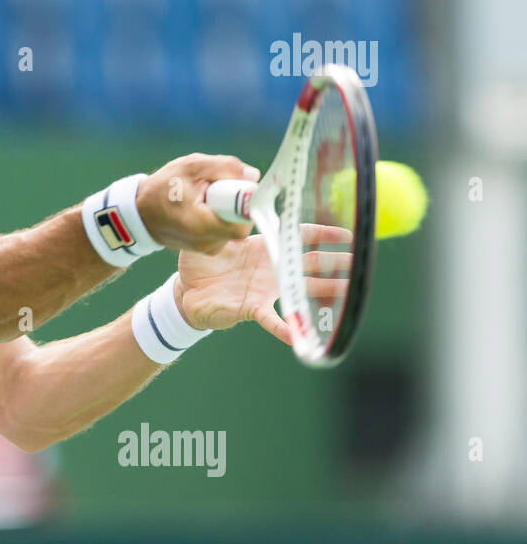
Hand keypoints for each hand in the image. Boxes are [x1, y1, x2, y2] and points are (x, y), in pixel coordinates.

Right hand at [137, 153, 259, 254]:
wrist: (141, 212)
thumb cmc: (163, 188)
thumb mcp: (193, 166)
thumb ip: (226, 167)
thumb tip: (252, 175)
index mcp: (201, 225)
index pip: (243, 220)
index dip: (245, 200)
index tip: (236, 186)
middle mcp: (207, 243)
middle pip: (242, 221)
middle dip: (235, 202)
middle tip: (216, 188)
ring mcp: (208, 248)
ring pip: (235, 224)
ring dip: (227, 208)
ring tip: (204, 198)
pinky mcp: (209, 248)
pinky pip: (227, 229)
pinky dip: (221, 216)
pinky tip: (203, 207)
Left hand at [174, 223, 354, 345]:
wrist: (186, 292)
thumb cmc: (201, 263)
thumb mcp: (215, 239)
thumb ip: (230, 224)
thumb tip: (241, 205)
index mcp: (263, 248)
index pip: (298, 237)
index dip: (322, 235)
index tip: (345, 235)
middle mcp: (270, 270)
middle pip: (310, 264)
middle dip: (335, 262)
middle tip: (358, 262)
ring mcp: (265, 291)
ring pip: (300, 291)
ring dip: (324, 291)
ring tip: (349, 293)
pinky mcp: (252, 309)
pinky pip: (272, 321)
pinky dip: (286, 329)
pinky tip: (301, 339)